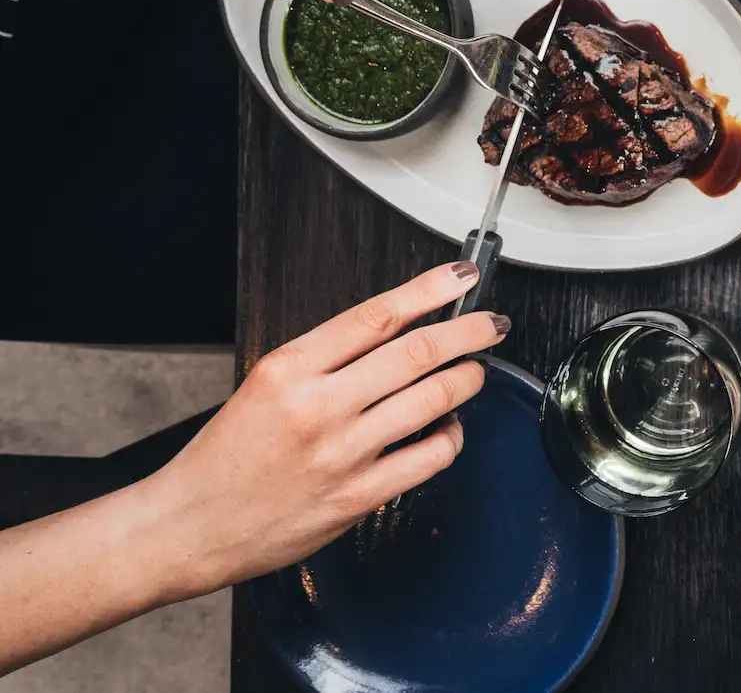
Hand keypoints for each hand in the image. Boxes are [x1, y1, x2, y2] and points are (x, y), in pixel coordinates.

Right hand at [139, 263, 507, 594]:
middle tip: (490, 323)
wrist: (188, 527)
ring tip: (474, 371)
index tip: (459, 276)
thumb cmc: (226, 457)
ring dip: (466, 380)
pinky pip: (430, 457)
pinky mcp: (358, 496)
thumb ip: (328, 359)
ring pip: (434, 400)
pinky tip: (447, 429)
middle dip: (468, 331)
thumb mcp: (265, 385)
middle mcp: (318, 407)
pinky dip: (451, 436)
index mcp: (289, 369)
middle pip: (417, 353)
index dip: (430, 290)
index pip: (377, 315)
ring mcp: (342, 453)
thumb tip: (398, 330)